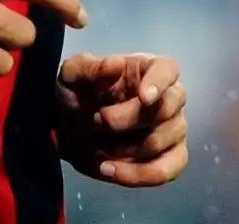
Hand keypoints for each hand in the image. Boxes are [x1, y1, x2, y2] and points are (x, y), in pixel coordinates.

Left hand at [56, 51, 188, 186]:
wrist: (66, 131)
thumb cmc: (76, 94)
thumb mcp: (72, 75)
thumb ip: (90, 68)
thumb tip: (115, 64)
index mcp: (147, 70)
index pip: (168, 69)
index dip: (160, 82)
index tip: (144, 97)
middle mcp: (167, 97)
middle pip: (168, 108)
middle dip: (130, 119)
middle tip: (98, 119)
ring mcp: (172, 128)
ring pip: (165, 140)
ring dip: (129, 147)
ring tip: (99, 145)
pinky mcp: (167, 158)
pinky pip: (167, 170)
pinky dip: (139, 175)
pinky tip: (110, 169)